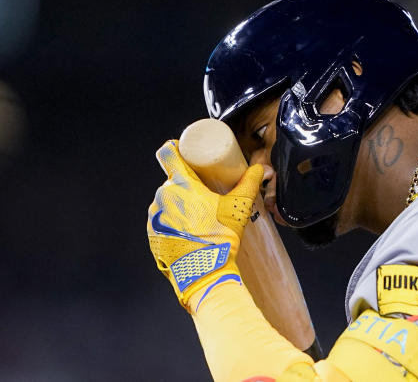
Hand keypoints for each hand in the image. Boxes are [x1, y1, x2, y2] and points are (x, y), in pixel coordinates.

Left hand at [146, 140, 262, 307]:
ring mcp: (154, 217)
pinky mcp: (152, 235)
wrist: (204, 274)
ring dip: (178, 204)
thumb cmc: (220, 238)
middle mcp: (162, 197)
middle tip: (203, 192)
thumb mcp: (238, 208)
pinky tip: (188, 232)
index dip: (175, 149)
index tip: (184, 152)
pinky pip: (161, 221)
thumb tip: (259, 169)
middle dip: (185, 184)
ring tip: (198, 216)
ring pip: (166, 201)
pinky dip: (173, 223)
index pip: (168, 154)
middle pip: (171, 180)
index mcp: (180, 184)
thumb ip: (248, 184)